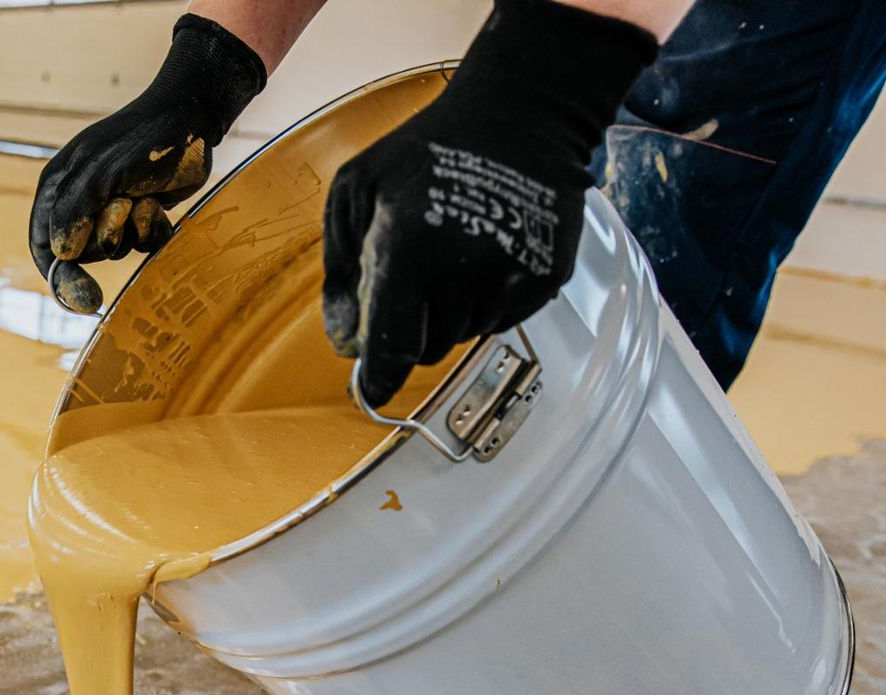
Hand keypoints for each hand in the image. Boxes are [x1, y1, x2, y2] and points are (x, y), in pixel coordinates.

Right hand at [29, 15, 264, 313]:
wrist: (192, 120)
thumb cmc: (142, 141)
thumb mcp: (101, 175)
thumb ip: (75, 214)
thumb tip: (61, 255)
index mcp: (58, 188)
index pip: (43, 246)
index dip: (59, 277)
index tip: (85, 299)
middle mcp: (80, 200)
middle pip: (80, 254)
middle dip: (105, 239)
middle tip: (123, 207)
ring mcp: (111, 207)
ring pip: (114, 250)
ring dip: (131, 231)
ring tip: (143, 197)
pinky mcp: (140, 213)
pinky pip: (141, 244)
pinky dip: (152, 229)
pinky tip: (159, 203)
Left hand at [322, 0, 657, 405]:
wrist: (519, 113)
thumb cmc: (426, 148)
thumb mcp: (357, 192)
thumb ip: (341, 273)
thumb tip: (345, 345)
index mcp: (412, 250)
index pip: (394, 349)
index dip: (378, 378)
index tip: (370, 390)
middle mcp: (466, 272)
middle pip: (427, 349)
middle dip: (412, 325)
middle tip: (414, 274)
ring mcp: (512, 279)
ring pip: (465, 335)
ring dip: (451, 310)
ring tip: (454, 249)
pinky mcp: (545, 281)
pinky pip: (502, 318)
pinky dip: (487, 298)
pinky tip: (486, 250)